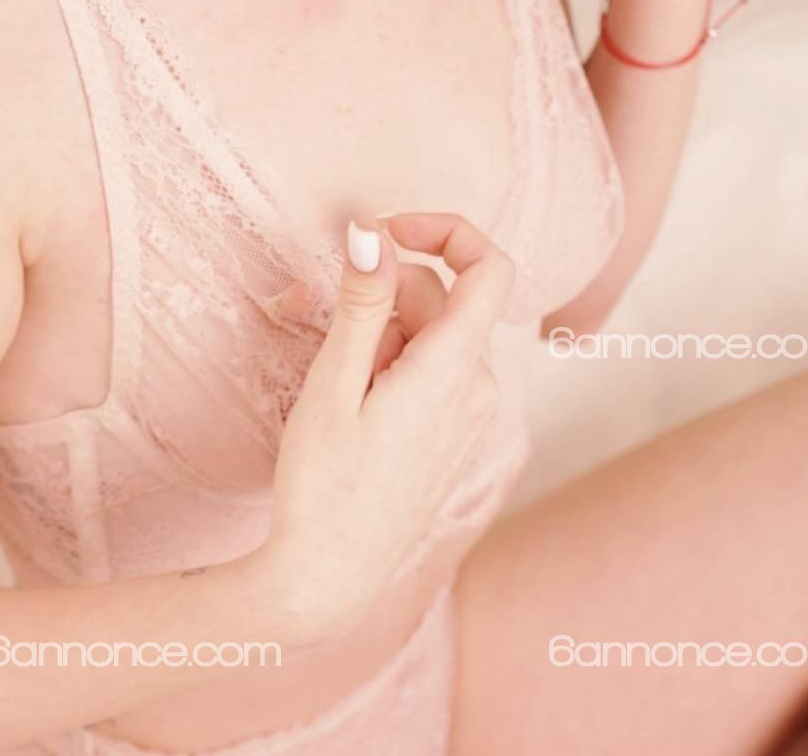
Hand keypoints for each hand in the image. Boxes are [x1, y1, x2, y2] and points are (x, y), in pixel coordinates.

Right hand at [265, 212, 513, 638]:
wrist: (329, 578)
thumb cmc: (323, 484)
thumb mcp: (334, 383)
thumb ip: (362, 302)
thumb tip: (373, 231)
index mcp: (455, 371)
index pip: (491, 269)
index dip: (446, 230)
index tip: (387, 229)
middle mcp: (479, 389)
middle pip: (444, 300)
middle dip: (383, 293)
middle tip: (317, 321)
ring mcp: (473, 415)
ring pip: (434, 335)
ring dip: (383, 331)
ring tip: (332, 374)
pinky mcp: (458, 435)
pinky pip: (435, 371)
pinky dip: (395, 362)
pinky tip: (353, 398)